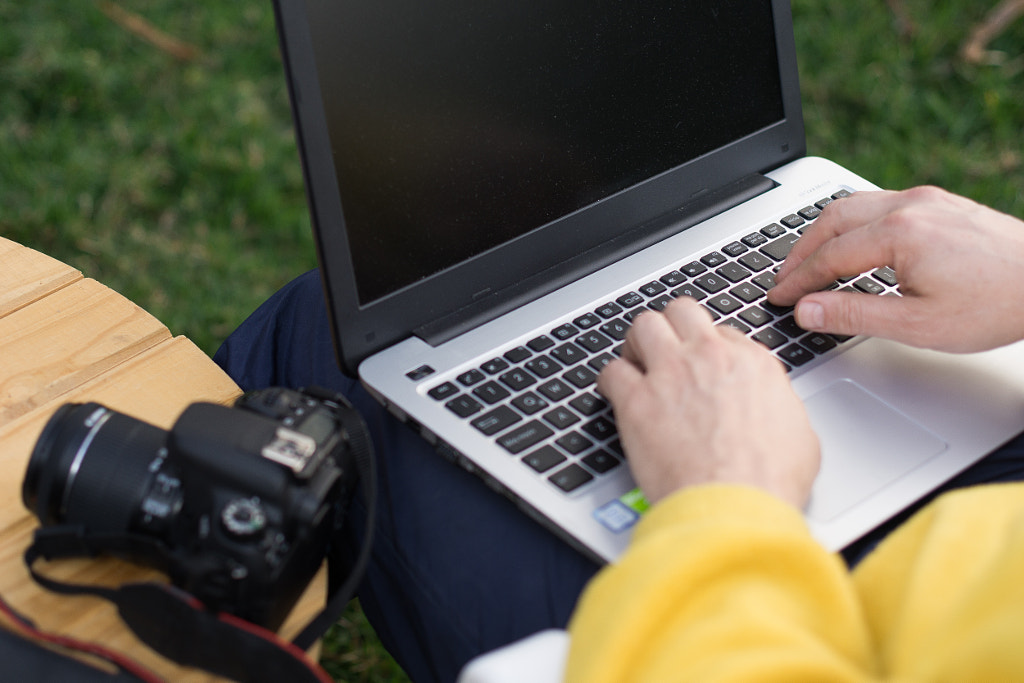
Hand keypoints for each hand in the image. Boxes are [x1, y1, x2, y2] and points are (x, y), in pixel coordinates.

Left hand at [597, 298, 819, 507]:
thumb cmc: (768, 481)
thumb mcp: (798, 432)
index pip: (721, 332)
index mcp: (751, 363)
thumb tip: (769, 405)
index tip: (700, 365)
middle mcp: (709, 357)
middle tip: (664, 350)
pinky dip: (611, 381)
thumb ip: (777, 404)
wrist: (736, 508)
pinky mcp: (637, 401)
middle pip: (682, 311)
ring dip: (637, 342)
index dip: (706, 348)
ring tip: (637, 362)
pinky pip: (611, 371)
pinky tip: (617, 394)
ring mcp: (671, 374)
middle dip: (671, 327)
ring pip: (644, 325)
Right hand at [769, 186, 1023, 351]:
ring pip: (854, 205)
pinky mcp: (940, 202)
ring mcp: (926, 199)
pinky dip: (852, 224)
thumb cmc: (997, 304)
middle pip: (832, 220)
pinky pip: (879, 203)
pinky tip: (851, 245)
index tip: (779, 297)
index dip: (797, 281)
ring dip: (824, 233)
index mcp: (900, 233)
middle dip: (801, 251)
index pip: (828, 256)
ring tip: (809, 262)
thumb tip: (807, 311)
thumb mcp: (918, 323)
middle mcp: (910, 206)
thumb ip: (854, 315)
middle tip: (785, 280)